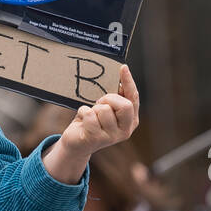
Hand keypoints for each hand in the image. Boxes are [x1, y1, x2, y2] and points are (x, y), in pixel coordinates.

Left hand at [41, 66, 139, 183]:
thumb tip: (120, 76)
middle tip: (99, 103)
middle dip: (109, 99)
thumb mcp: (107, 108)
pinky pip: (89, 115)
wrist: (77, 143)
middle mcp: (125, 131)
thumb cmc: (93, 121)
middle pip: (124, 105)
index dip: (128, 82)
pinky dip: (82, 112)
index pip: (134, 98)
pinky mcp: (95, 139)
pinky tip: (82, 120)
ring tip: (90, 116)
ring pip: (104, 110)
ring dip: (93, 108)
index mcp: (131, 121)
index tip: (123, 67)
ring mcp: (111, 137)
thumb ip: (116, 97)